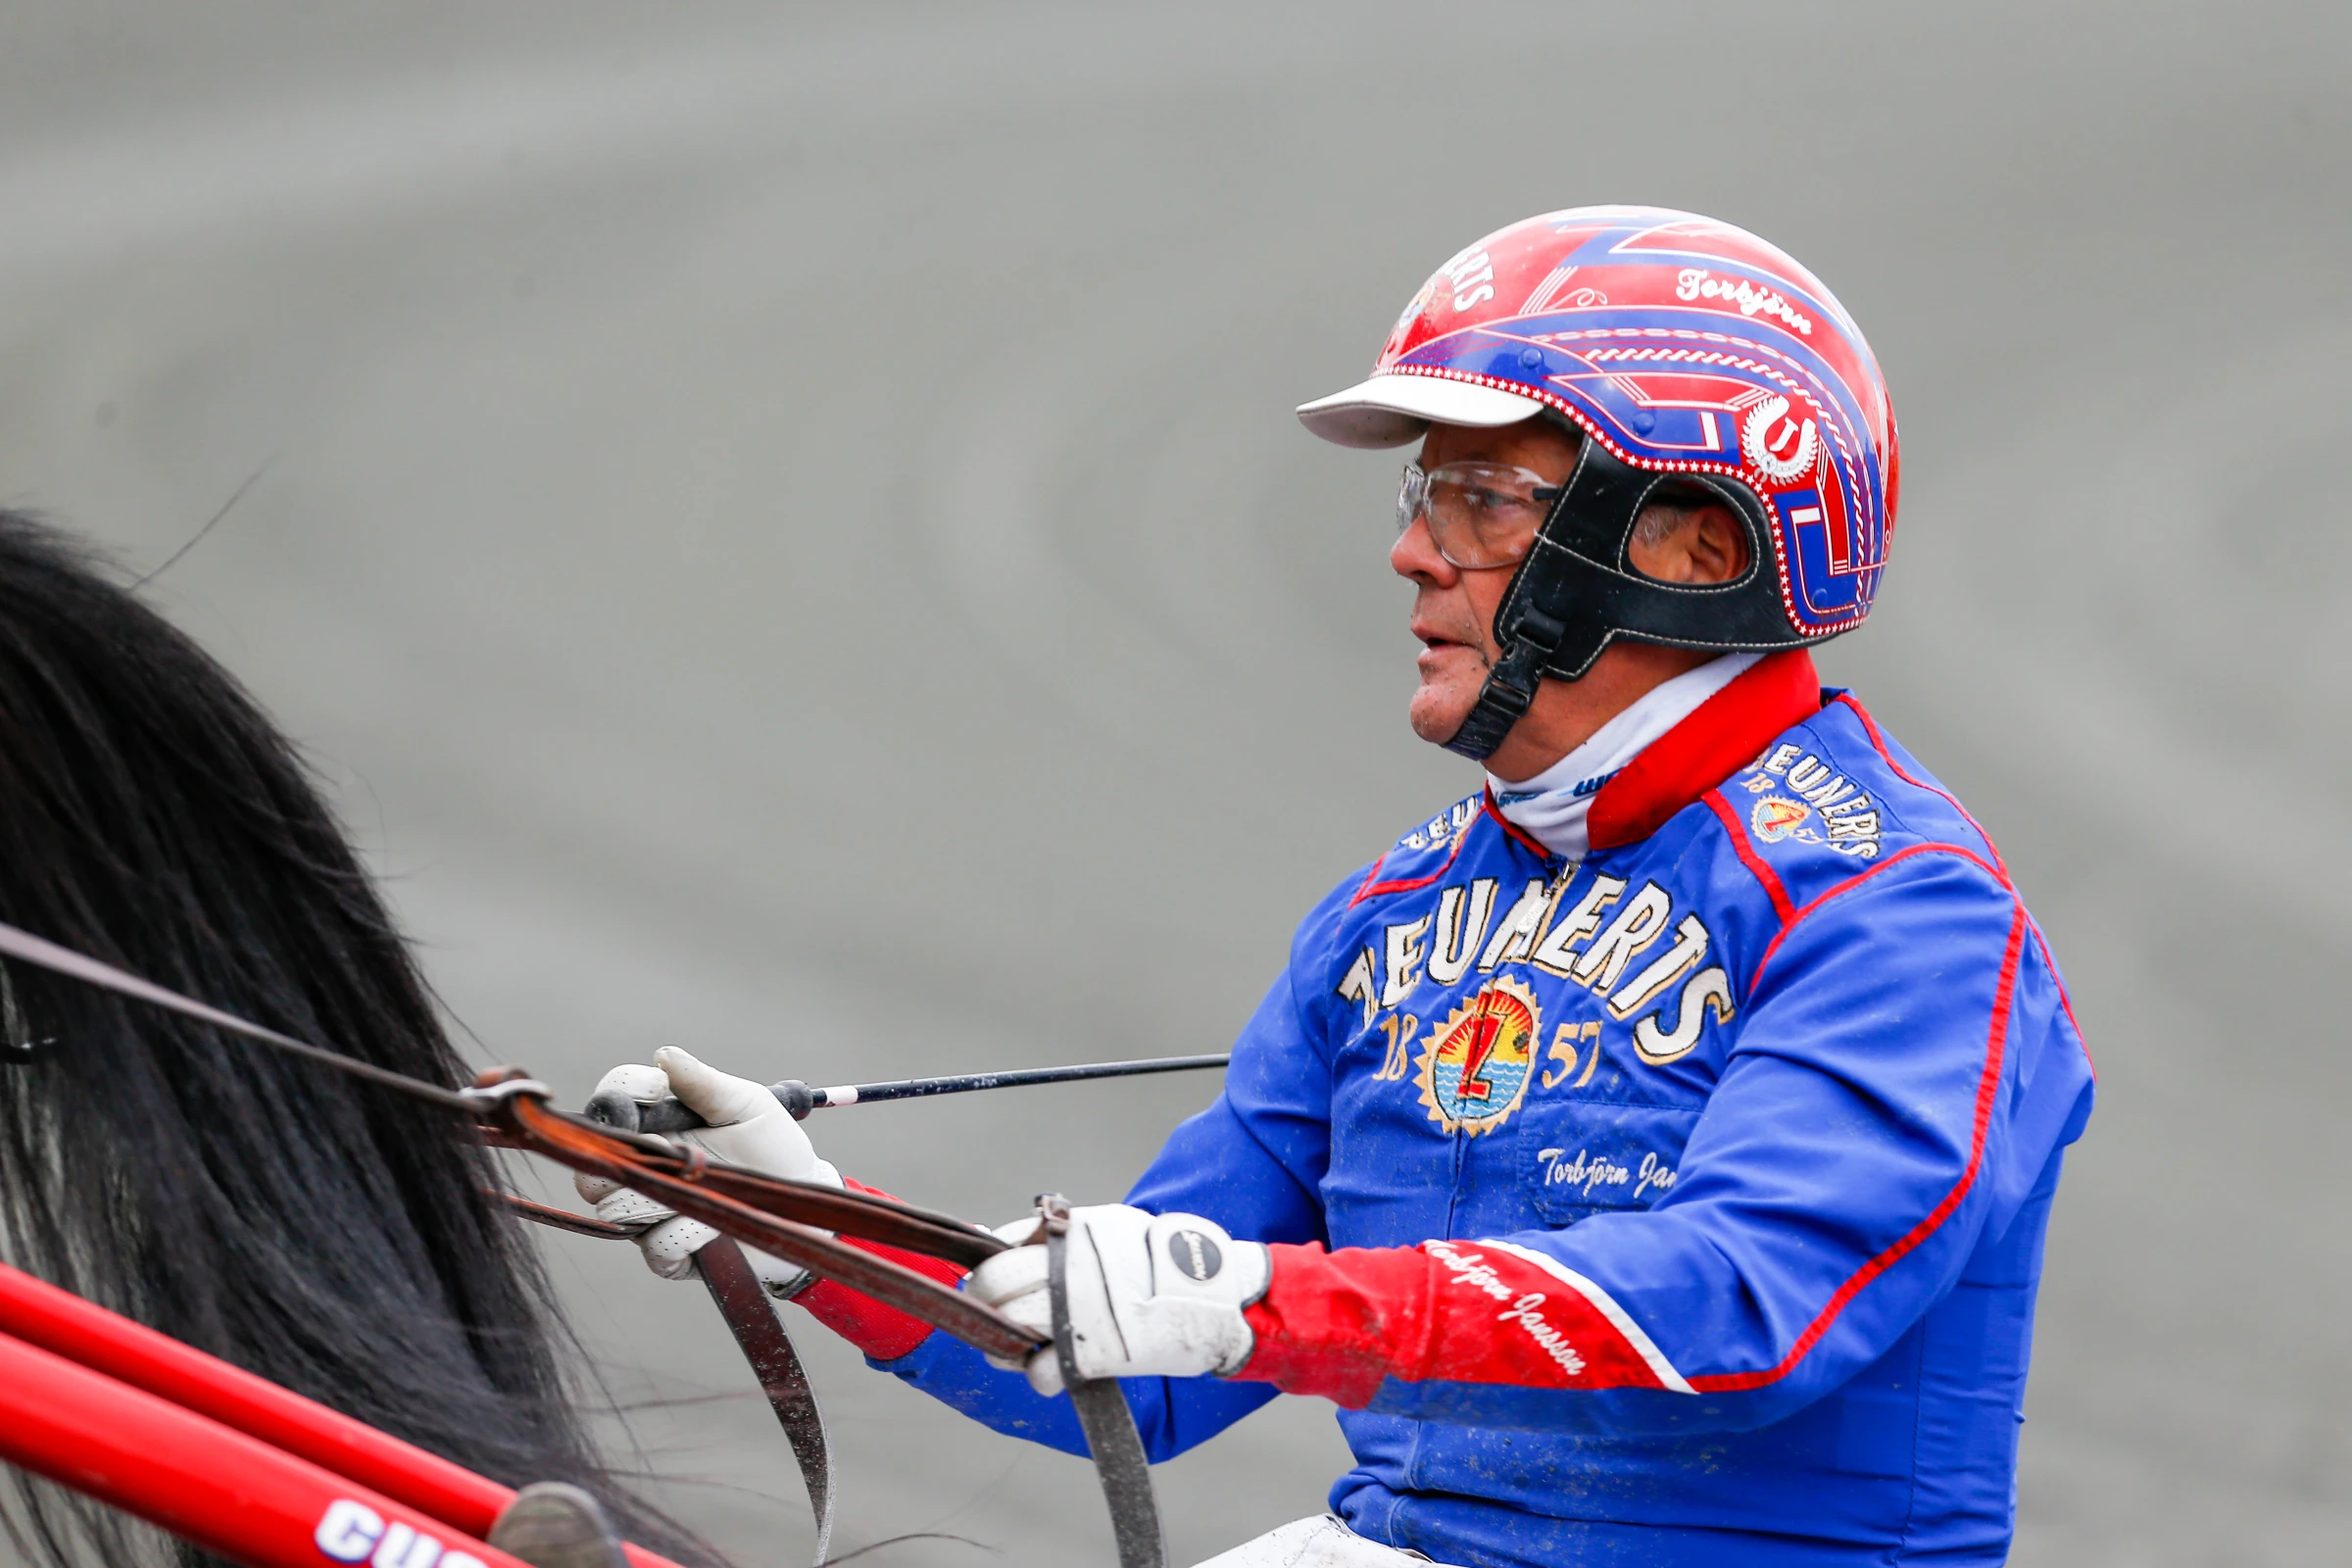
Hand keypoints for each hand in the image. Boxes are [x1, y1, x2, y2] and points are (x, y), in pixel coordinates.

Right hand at [573, 1046, 841, 1285]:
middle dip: (629, 1164)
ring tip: (711, 1191)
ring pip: (620, 1210)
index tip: (655, 1092)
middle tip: (677, 1158)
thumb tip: (663, 1056)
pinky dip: (690, 1235)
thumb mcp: (746, 1106)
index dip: (621, 1096)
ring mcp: (649, 1214)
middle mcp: (643, 1169)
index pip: (610, 1103)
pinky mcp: (666, 1255)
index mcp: (656, 1125)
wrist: (805, 1206)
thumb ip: (704, 1084)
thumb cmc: (773, 1146)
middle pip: (593, 1170)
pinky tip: (716, 1226)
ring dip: (669, 1201)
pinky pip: (656, 1247)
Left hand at [966, 1205, 1267, 1395]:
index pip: (1002, 1248)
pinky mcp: (1093, 1352)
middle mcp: (1069, 1268)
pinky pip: (1040, 1371)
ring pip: (1008, 1330)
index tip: (986, 1287)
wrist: (1217, 1299)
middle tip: (994, 1323)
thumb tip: (1004, 1246)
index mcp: (1074, 1234)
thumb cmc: (1161, 1267)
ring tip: (1021, 1352)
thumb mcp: (1112, 1231)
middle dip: (985, 1307)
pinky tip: (1052, 1370)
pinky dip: (1039, 1375)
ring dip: (1006, 1348)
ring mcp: (1078, 1310)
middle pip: (994, 1286)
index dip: (987, 1272)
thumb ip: (1064, 1241)